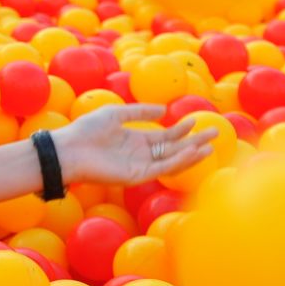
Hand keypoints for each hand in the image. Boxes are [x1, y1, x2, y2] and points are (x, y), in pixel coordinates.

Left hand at [56, 104, 218, 186]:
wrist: (69, 149)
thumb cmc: (86, 130)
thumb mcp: (115, 114)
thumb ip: (139, 112)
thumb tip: (163, 110)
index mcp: (135, 140)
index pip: (165, 136)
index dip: (181, 129)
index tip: (196, 120)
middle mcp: (141, 154)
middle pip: (174, 148)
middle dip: (194, 141)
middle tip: (215, 133)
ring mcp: (140, 166)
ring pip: (172, 160)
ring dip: (192, 153)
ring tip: (210, 145)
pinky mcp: (137, 175)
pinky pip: (162, 168)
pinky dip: (178, 161)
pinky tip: (192, 153)